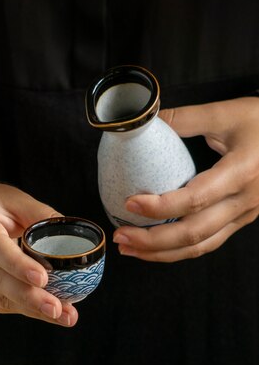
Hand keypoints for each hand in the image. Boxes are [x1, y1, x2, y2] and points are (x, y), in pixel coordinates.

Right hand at [0, 183, 77, 325]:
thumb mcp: (16, 200)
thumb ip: (41, 215)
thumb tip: (70, 240)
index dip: (16, 264)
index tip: (43, 278)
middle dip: (28, 295)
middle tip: (56, 308)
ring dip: (31, 308)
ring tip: (63, 315)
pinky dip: (25, 310)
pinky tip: (48, 313)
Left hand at [113, 97, 258, 261]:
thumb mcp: (228, 112)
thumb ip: (185, 117)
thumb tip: (143, 121)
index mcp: (242, 172)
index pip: (196, 199)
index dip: (161, 207)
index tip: (130, 203)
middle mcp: (245, 201)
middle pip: (194, 233)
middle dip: (152, 241)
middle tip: (120, 237)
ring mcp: (244, 215)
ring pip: (200, 247)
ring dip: (161, 253)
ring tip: (129, 249)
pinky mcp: (240, 221)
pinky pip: (208, 244)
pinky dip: (178, 251)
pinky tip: (155, 248)